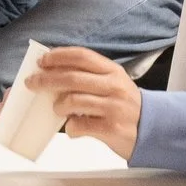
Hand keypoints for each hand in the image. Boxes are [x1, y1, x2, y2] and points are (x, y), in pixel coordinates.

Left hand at [23, 45, 141, 159]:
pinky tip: (73, 128)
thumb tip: (54, 74)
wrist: (153, 128)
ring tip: (58, 109)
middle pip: (72, 77)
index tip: (42, 61)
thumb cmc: (126, 105)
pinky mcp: (111, 128)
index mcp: (113, 71)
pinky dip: (71, 128)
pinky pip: (79, 125)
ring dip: (58, 105)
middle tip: (32, 83)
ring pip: (73, 100)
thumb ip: (90, 77)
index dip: (59, 56)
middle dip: (46, 79)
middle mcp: (114, 86)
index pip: (82, 56)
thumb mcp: (114, 84)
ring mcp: (113, 107)